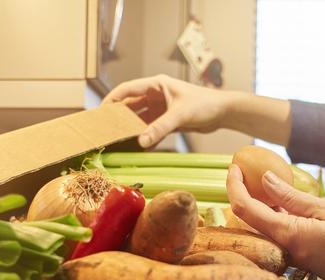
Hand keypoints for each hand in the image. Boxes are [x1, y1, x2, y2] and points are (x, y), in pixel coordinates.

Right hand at [103, 74, 230, 147]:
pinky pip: (151, 129)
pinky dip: (145, 137)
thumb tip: (141, 142)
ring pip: (140, 119)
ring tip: (118, 141)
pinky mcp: (168, 120)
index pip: (126, 90)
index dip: (111, 100)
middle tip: (105, 130)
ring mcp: (161, 108)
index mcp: (156, 85)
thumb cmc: (205, 105)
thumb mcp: (179, 115)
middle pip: (131, 105)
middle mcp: (156, 95)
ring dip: (131, 129)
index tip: (100, 112)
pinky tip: (137, 148)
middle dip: (119, 117)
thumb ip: (159, 128)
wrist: (224, 112)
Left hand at [226, 165, 324, 279]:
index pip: (244, 208)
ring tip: (267, 180)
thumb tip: (265, 180)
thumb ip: (292, 197)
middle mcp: (283, 250)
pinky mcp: (304, 259)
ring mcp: (293, 257)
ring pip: (266, 227)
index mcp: (286, 235)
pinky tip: (288, 202)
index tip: (234, 166)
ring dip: (262, 203)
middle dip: (244, 192)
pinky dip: (279, 216)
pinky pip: (282, 234)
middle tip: (248, 169)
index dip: (233, 186)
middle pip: (250, 219)